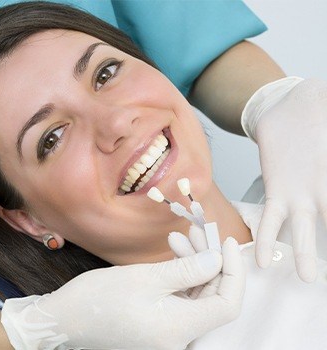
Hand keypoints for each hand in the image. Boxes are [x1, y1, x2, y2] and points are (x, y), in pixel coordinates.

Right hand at [1, 241, 243, 349]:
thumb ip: (188, 270)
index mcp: (180, 329)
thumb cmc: (100, 298)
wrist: (66, 319)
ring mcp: (170, 334)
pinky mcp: (160, 326)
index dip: (234, 271)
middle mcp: (180, 339)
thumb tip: (218, 260)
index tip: (228, 241)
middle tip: (200, 231)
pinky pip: (181, 300)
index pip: (227, 304)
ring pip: (196, 296)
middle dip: (211, 261)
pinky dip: (180, 276)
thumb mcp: (145, 278)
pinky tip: (172, 253)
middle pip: (212, 297)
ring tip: (180, 237)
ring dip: (194, 265)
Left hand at [249, 78, 326, 281]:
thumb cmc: (321, 109)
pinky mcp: (276, 189)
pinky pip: (272, 218)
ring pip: (306, 229)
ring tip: (306, 278)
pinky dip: (268, 238)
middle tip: (323, 277)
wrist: (288, 106)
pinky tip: (262, 259)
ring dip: (305, 254)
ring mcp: (301, 193)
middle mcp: (323, 191)